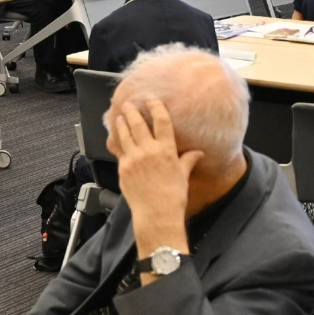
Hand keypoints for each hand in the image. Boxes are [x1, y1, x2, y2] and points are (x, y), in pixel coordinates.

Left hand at [114, 99, 201, 259]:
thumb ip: (188, 160)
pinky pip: (119, 151)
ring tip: (119, 117)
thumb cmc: (173, 197)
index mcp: (166, 151)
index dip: (156, 107)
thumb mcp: (183, 176)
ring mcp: (133, 159)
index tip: (152, 99)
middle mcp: (148, 151)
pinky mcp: (123, 168)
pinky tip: (115, 138)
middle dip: (132, 112)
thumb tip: (198, 153)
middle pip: (138, 124)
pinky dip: (117, 143)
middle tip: (128, 104)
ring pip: (125, 135)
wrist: (156, 215)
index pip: (161, 122)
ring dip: (121, 124)